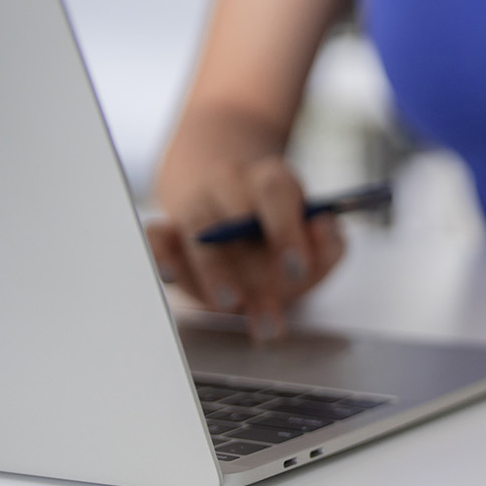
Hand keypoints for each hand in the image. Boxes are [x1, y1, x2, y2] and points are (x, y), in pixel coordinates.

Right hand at [147, 154, 344, 339]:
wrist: (240, 225)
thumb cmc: (284, 242)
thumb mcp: (315, 243)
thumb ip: (329, 242)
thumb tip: (324, 229)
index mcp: (271, 180)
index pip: (276, 192)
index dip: (287, 230)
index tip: (297, 268)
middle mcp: (229, 185)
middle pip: (232, 217)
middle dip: (246, 262)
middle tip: (251, 298)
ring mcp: (196, 206)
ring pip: (197, 231)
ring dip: (212, 271)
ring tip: (228, 304)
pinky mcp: (168, 230)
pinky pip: (156, 236)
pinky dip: (159, 253)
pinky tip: (169, 275)